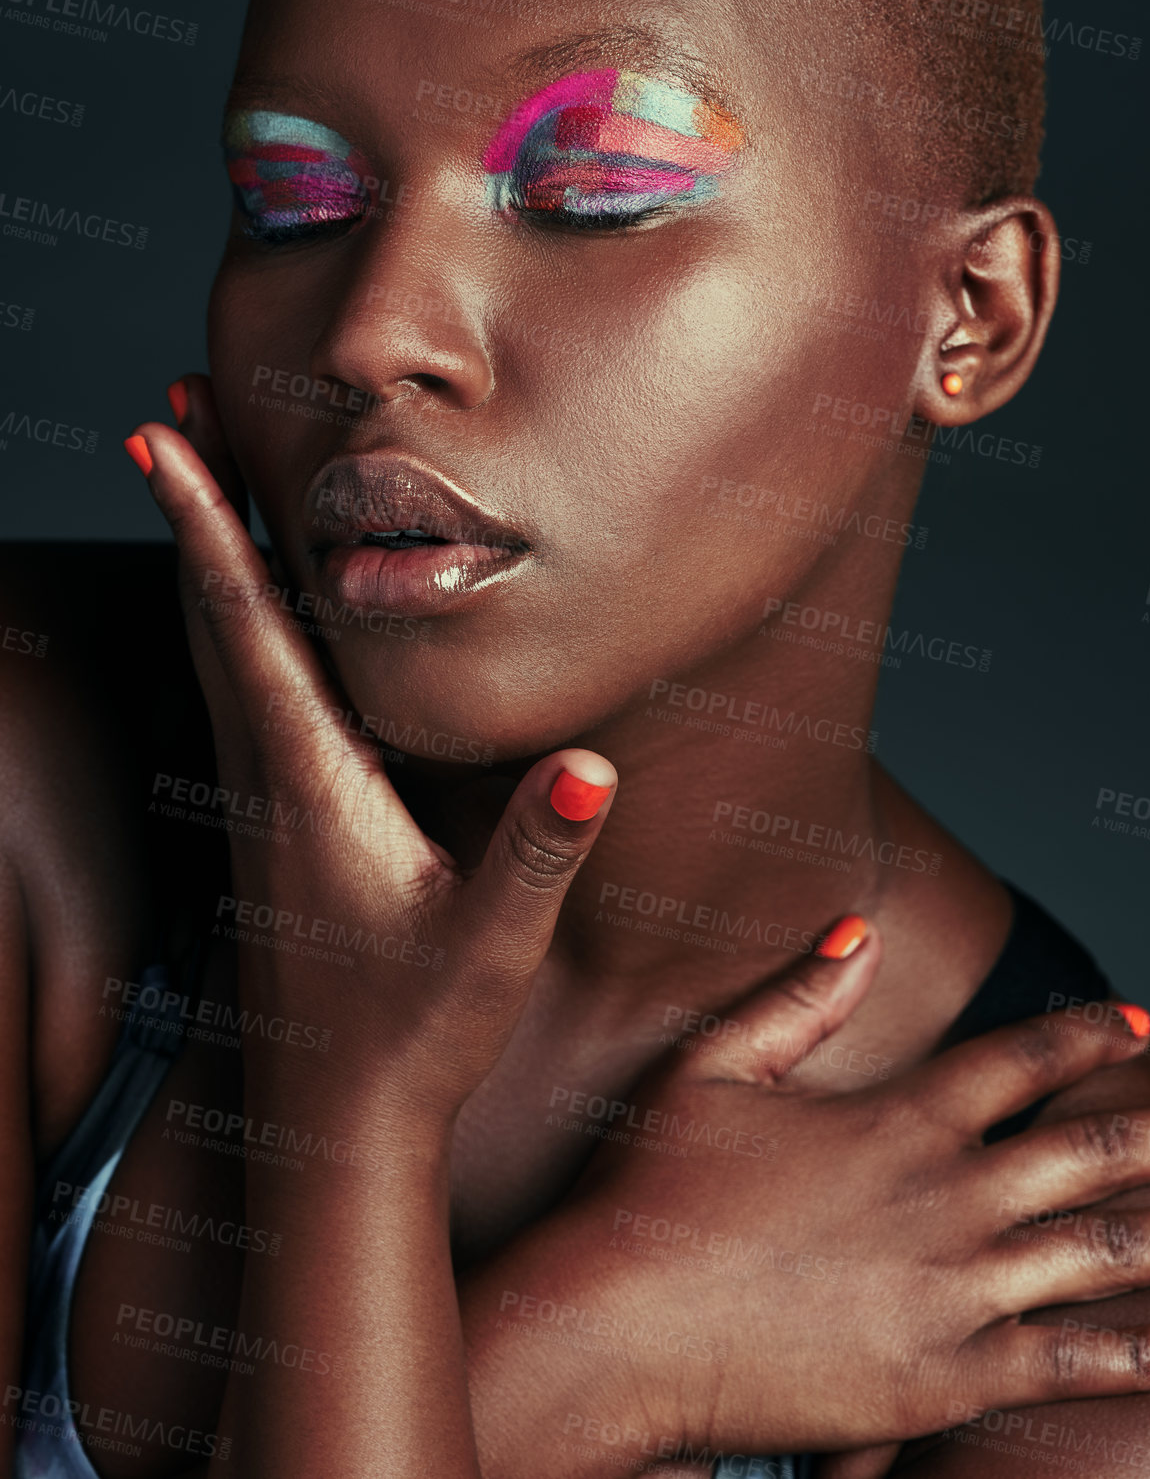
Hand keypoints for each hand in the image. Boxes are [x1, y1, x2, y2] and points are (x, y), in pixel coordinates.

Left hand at [125, 379, 616, 1124]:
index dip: (210, 528)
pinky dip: (230, 621)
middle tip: (170, 413)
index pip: (250, 628)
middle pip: (215, 614)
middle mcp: (267, 778)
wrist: (333, 1124)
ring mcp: (259, 801)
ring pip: (218, 650)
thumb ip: (538, 852)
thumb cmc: (411, 1035)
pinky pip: (238, 692)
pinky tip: (247, 612)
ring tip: (195, 481)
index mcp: (311, 784)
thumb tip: (595, 765)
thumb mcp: (490, 946)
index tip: (166, 442)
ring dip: (205, 557)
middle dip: (192, 509)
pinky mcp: (272, 824)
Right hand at [464, 925, 1149, 1475]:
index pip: (1022, 1060)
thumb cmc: (649, 1193)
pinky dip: (1134, 1347)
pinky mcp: (947, 1380)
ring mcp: (955, 1292)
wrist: (618, 1328)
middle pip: (1090, 1151)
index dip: (1089, 1036)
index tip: (1138, 1025)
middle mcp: (945, 1197)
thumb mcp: (707, 1067)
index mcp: (895, 1118)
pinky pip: (1071, 1359)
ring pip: (1101, 1252)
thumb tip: (858, 931)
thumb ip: (793, 997)